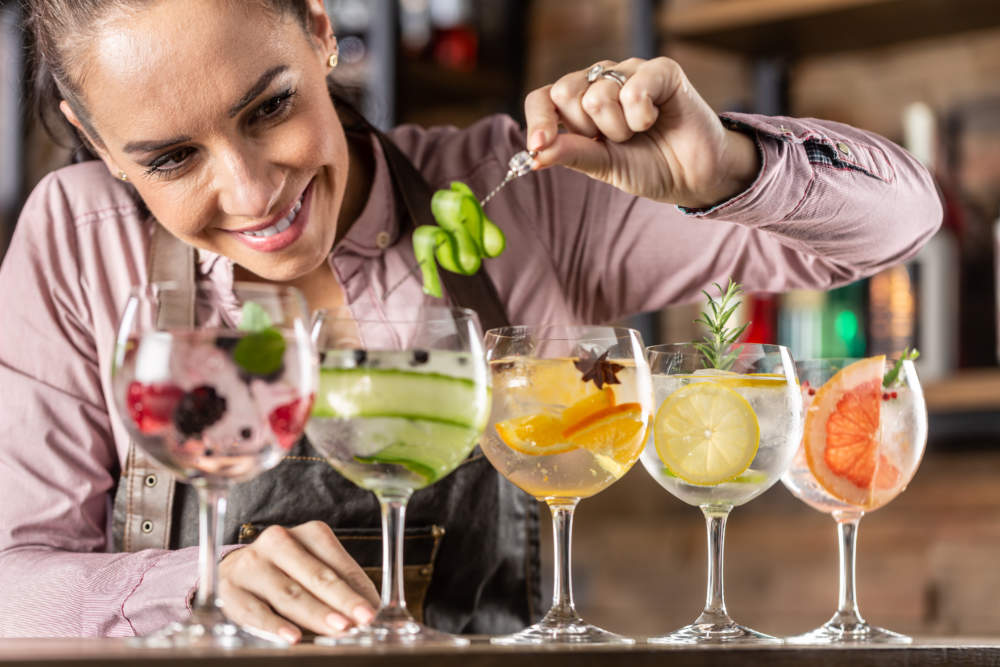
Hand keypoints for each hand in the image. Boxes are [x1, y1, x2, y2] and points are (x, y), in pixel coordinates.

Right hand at [218, 521, 378, 642]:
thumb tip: (370, 611)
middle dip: (341, 601)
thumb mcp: (316, 573)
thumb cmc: (289, 575)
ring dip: (315, 614)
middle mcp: (279, 541)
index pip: (338, 565)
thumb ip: (342, 587)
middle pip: (316, 576)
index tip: (371, 612)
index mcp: (309, 533)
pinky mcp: (230, 589)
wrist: (237, 574)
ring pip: (289, 593)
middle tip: (361, 621)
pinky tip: (293, 638)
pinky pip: (255, 611)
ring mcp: (252, 563)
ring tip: (337, 629)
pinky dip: (275, 626)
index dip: (356, 590)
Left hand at [524, 57, 758, 208]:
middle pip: (565, 93)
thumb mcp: (603, 166)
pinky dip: (642, 116)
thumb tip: (532, 155)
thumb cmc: (647, 167)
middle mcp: (600, 83)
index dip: (538, 120)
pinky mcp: (661, 70)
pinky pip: (634, 89)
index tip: (538, 146)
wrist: (692, 176)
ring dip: (619, 128)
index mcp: (579, 106)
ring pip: (597, 95)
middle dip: (587, 129)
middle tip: (614, 141)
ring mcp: (629, 73)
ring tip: (639, 133)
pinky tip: (656, 120)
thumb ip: (570, 154)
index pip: (542, 99)